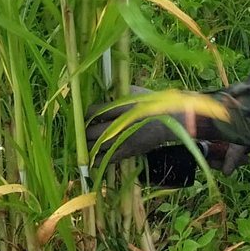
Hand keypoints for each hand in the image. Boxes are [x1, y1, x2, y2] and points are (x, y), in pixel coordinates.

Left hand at [84, 86, 199, 166]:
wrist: (170, 120)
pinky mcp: (128, 152)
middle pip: (93, 132)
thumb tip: (100, 95)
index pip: (95, 112)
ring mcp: (124, 140)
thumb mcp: (133, 90)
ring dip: (86, 146)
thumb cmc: (151, 102)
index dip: (86, 114)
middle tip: (80, 131)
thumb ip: (116, 93)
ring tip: (81, 144)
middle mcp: (120, 125)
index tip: (84, 114)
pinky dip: (96, 160)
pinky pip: (108, 159)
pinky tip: (90, 159)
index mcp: (121, 108)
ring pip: (97, 147)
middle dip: (83, 132)